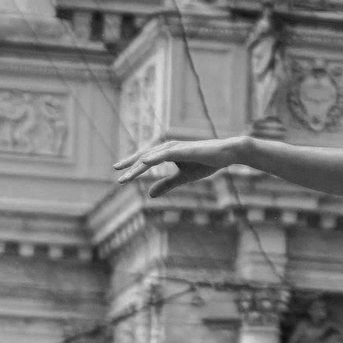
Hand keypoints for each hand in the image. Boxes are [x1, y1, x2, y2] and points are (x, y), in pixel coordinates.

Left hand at [113, 135, 245, 196]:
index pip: (145, 160)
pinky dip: (154, 157)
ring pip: (151, 156)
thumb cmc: (206, 163)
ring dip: (138, 165)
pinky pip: (165, 154)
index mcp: (167, 153)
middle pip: (144, 157)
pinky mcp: (183, 149)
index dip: (132, 167)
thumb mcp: (184, 177)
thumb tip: (150, 194)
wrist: (225, 154)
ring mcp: (175, 147)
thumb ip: (167, 184)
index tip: (120, 175)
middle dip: (130, 165)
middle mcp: (168, 147)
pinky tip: (145, 163)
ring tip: (126, 174)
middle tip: (116, 173)